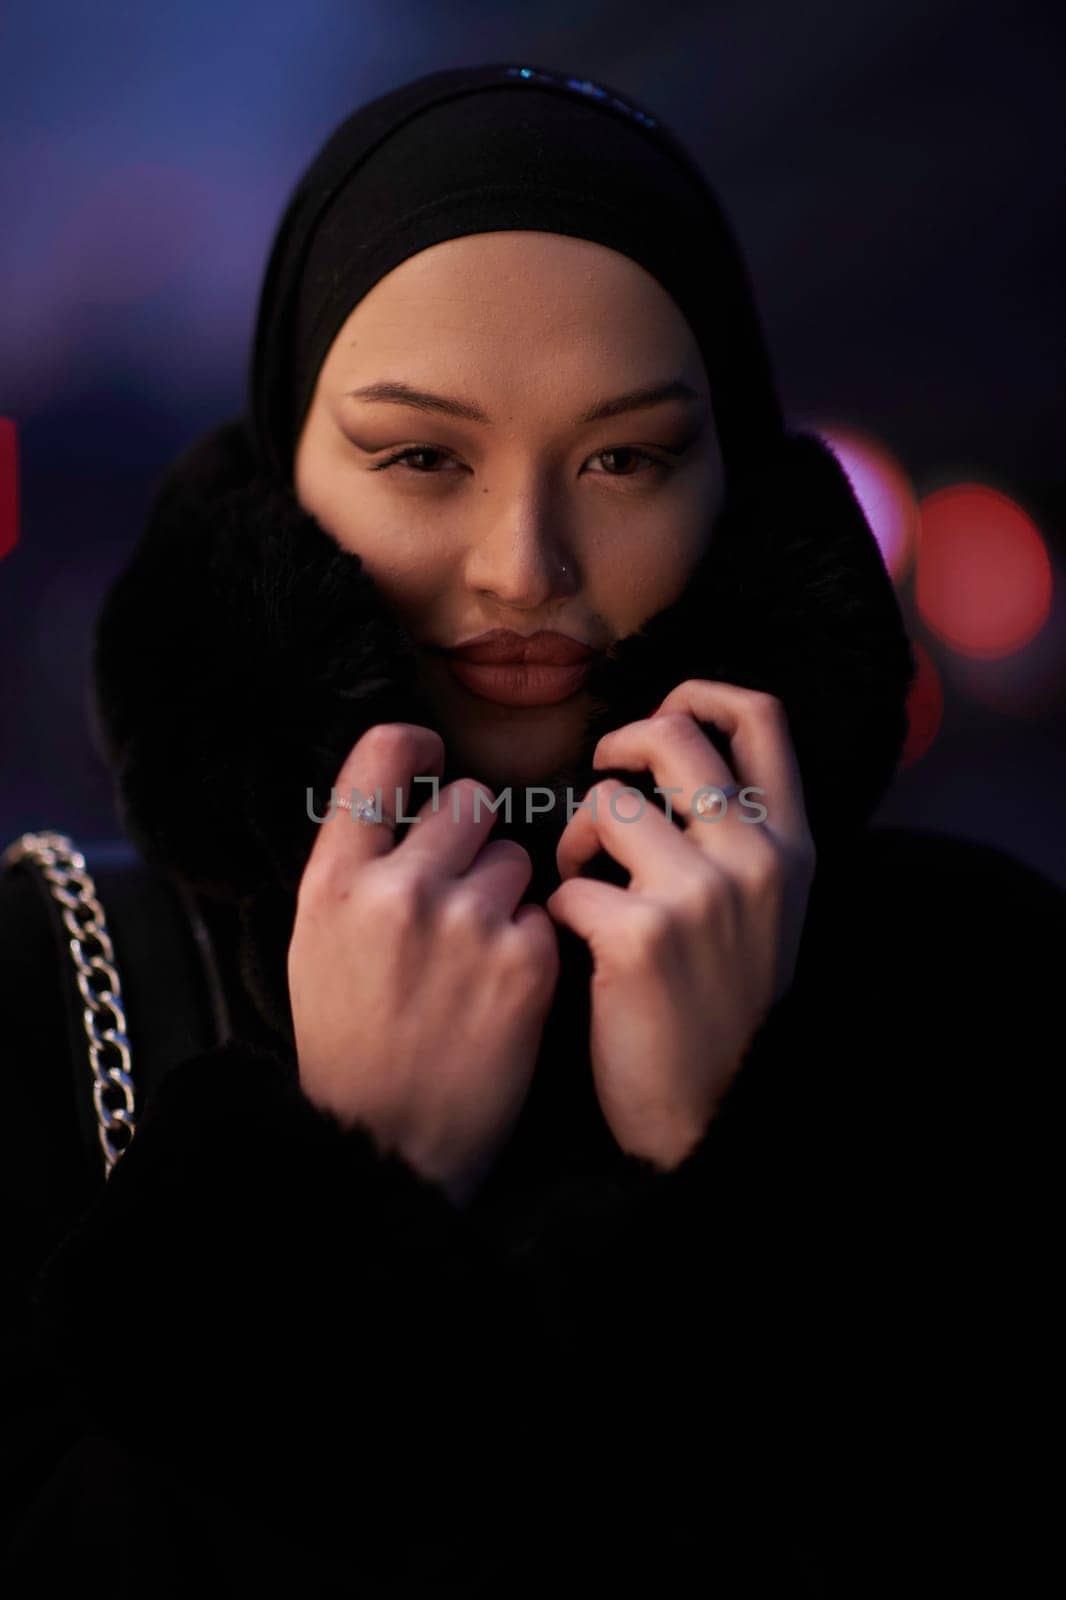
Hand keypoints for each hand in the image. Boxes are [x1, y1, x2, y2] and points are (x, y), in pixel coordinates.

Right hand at [288, 724, 559, 1206]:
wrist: (388, 1142)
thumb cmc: (349, 1041)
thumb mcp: (315, 941)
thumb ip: (353, 863)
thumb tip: (403, 787)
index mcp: (334, 880)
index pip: (383, 755)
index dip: (415, 748)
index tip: (431, 757)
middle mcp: (398, 889)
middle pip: (469, 799)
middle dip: (470, 836)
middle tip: (457, 891)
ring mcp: (466, 924)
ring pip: (515, 855)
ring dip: (505, 891)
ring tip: (474, 952)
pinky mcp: (526, 962)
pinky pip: (545, 910)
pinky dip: (531, 942)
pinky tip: (500, 987)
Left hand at [545, 682, 815, 1170]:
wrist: (714, 1115)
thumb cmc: (722, 1010)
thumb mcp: (767, 913)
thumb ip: (739, 838)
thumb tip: (671, 766)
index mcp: (791, 845)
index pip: (761, 716)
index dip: (702, 692)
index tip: (663, 714)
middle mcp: (757, 857)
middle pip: (671, 734)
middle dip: (617, 747)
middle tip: (600, 784)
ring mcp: (703, 894)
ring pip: (606, 804)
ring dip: (575, 838)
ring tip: (581, 882)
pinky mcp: (643, 936)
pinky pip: (567, 881)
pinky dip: (557, 907)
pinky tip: (575, 944)